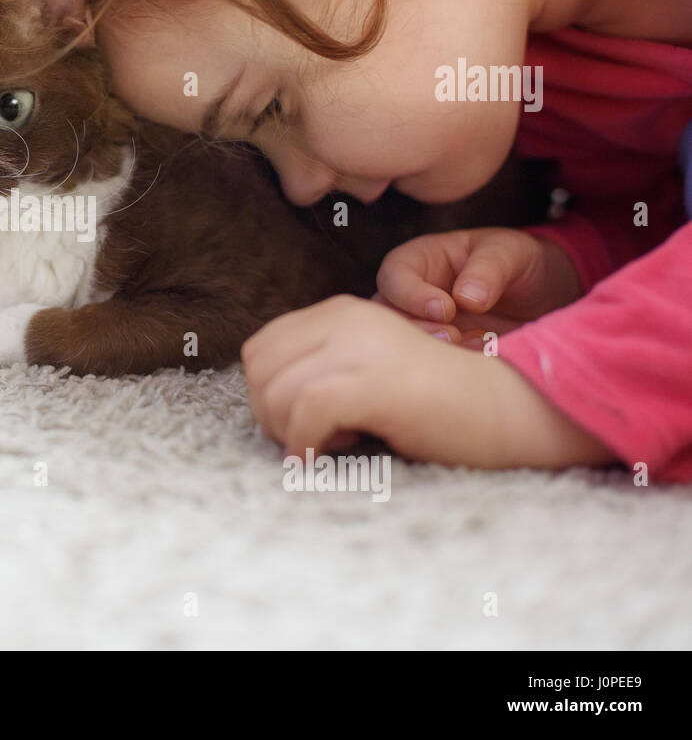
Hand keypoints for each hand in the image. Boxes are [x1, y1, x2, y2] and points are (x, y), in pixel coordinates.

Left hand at [242, 295, 614, 468]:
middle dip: (272, 413)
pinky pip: (304, 411)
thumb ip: (326, 366)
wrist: (510, 407)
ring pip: (275, 390)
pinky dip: (302, 444)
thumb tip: (269, 395)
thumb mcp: (371, 367)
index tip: (305, 421)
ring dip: (290, 430)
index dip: (269, 392)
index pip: (261, 349)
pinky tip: (322, 459)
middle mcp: (344, 317)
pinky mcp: (372, 380)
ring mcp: (358, 345)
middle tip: (312, 438)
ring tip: (332, 444)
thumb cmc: (442, 402)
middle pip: (259, 369)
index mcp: (340, 310)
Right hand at [373, 228, 581, 347]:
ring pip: (405, 347)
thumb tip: (466, 298)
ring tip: (475, 346)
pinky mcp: (440, 356)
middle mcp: (411, 298)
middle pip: (389, 318)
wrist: (541, 296)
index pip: (394, 276)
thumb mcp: (508, 251)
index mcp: (417, 262)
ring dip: (434, 353)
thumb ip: (488, 268)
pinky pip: (433, 367)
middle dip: (418, 331)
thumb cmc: (515, 262)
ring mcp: (423, 330)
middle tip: (452, 336)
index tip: (446, 309)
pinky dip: (454, 368)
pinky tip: (484, 356)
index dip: (411, 295)